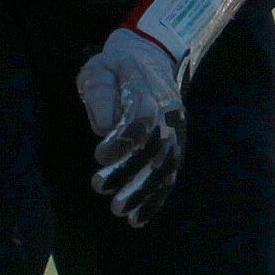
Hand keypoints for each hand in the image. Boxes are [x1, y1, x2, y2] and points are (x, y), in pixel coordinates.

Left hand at [76, 28, 187, 227]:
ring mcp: (176, 129)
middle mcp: (169, 111)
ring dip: (144, 191)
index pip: (142, 118)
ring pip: (166, 165)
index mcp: (148, 89)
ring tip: (119, 211)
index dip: (123, 140)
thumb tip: (104, 129)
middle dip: (129, 171)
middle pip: (155, 146)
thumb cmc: (116, 65)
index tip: (98, 157)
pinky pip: (170, 174)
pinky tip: (137, 218)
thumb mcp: (99, 69)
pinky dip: (156, 198)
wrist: (151, 55)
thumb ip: (100, 95)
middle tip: (100, 187)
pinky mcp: (176, 144)